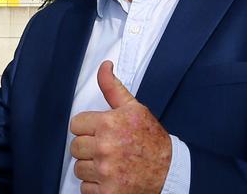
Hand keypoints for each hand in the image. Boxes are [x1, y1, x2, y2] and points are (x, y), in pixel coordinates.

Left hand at [70, 61, 170, 193]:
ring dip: (91, 168)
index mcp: (108, 124)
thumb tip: (104, 65)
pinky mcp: (108, 192)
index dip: (87, 128)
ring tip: (109, 164)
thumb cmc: (151, 139)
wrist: (171, 172)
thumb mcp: (134, 108)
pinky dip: (95, 186)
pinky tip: (110, 179)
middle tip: (106, 149)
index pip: (75, 124)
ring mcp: (106, 172)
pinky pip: (86, 188)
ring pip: (79, 168)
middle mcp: (105, 148)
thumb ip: (112, 87)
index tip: (100, 132)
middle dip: (88, 148)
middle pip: (75, 147)